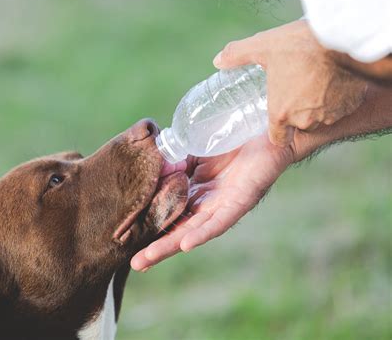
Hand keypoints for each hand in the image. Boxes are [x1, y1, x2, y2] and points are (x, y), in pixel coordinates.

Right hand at [131, 133, 295, 270]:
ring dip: (171, 246)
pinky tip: (186, 244)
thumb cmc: (230, 139)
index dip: (150, 225)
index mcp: (195, 192)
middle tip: (134, 264)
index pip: (168, 213)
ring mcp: (222, 205)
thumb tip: (151, 169)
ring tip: (148, 259)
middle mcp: (207, 204)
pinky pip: (219, 221)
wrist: (265, 127)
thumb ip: (175, 160)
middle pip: (178, 229)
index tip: (126, 239)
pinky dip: (202, 232)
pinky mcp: (240, 201)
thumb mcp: (194, 149)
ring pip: (194, 230)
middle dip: (157, 247)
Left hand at [213, 20, 367, 146]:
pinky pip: (340, 107)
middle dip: (297, 112)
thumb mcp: (263, 47)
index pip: (278, 138)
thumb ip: (237, 55)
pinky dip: (337, 98)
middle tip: (294, 89)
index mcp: (281, 113)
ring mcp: (329, 115)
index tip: (277, 113)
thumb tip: (217, 61)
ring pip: (320, 117)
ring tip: (313, 82)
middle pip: (299, 125)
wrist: (345, 40)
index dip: (277, 128)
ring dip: (317, 105)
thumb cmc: (300, 46)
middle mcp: (305, 120)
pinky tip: (332, 80)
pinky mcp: (349, 106)